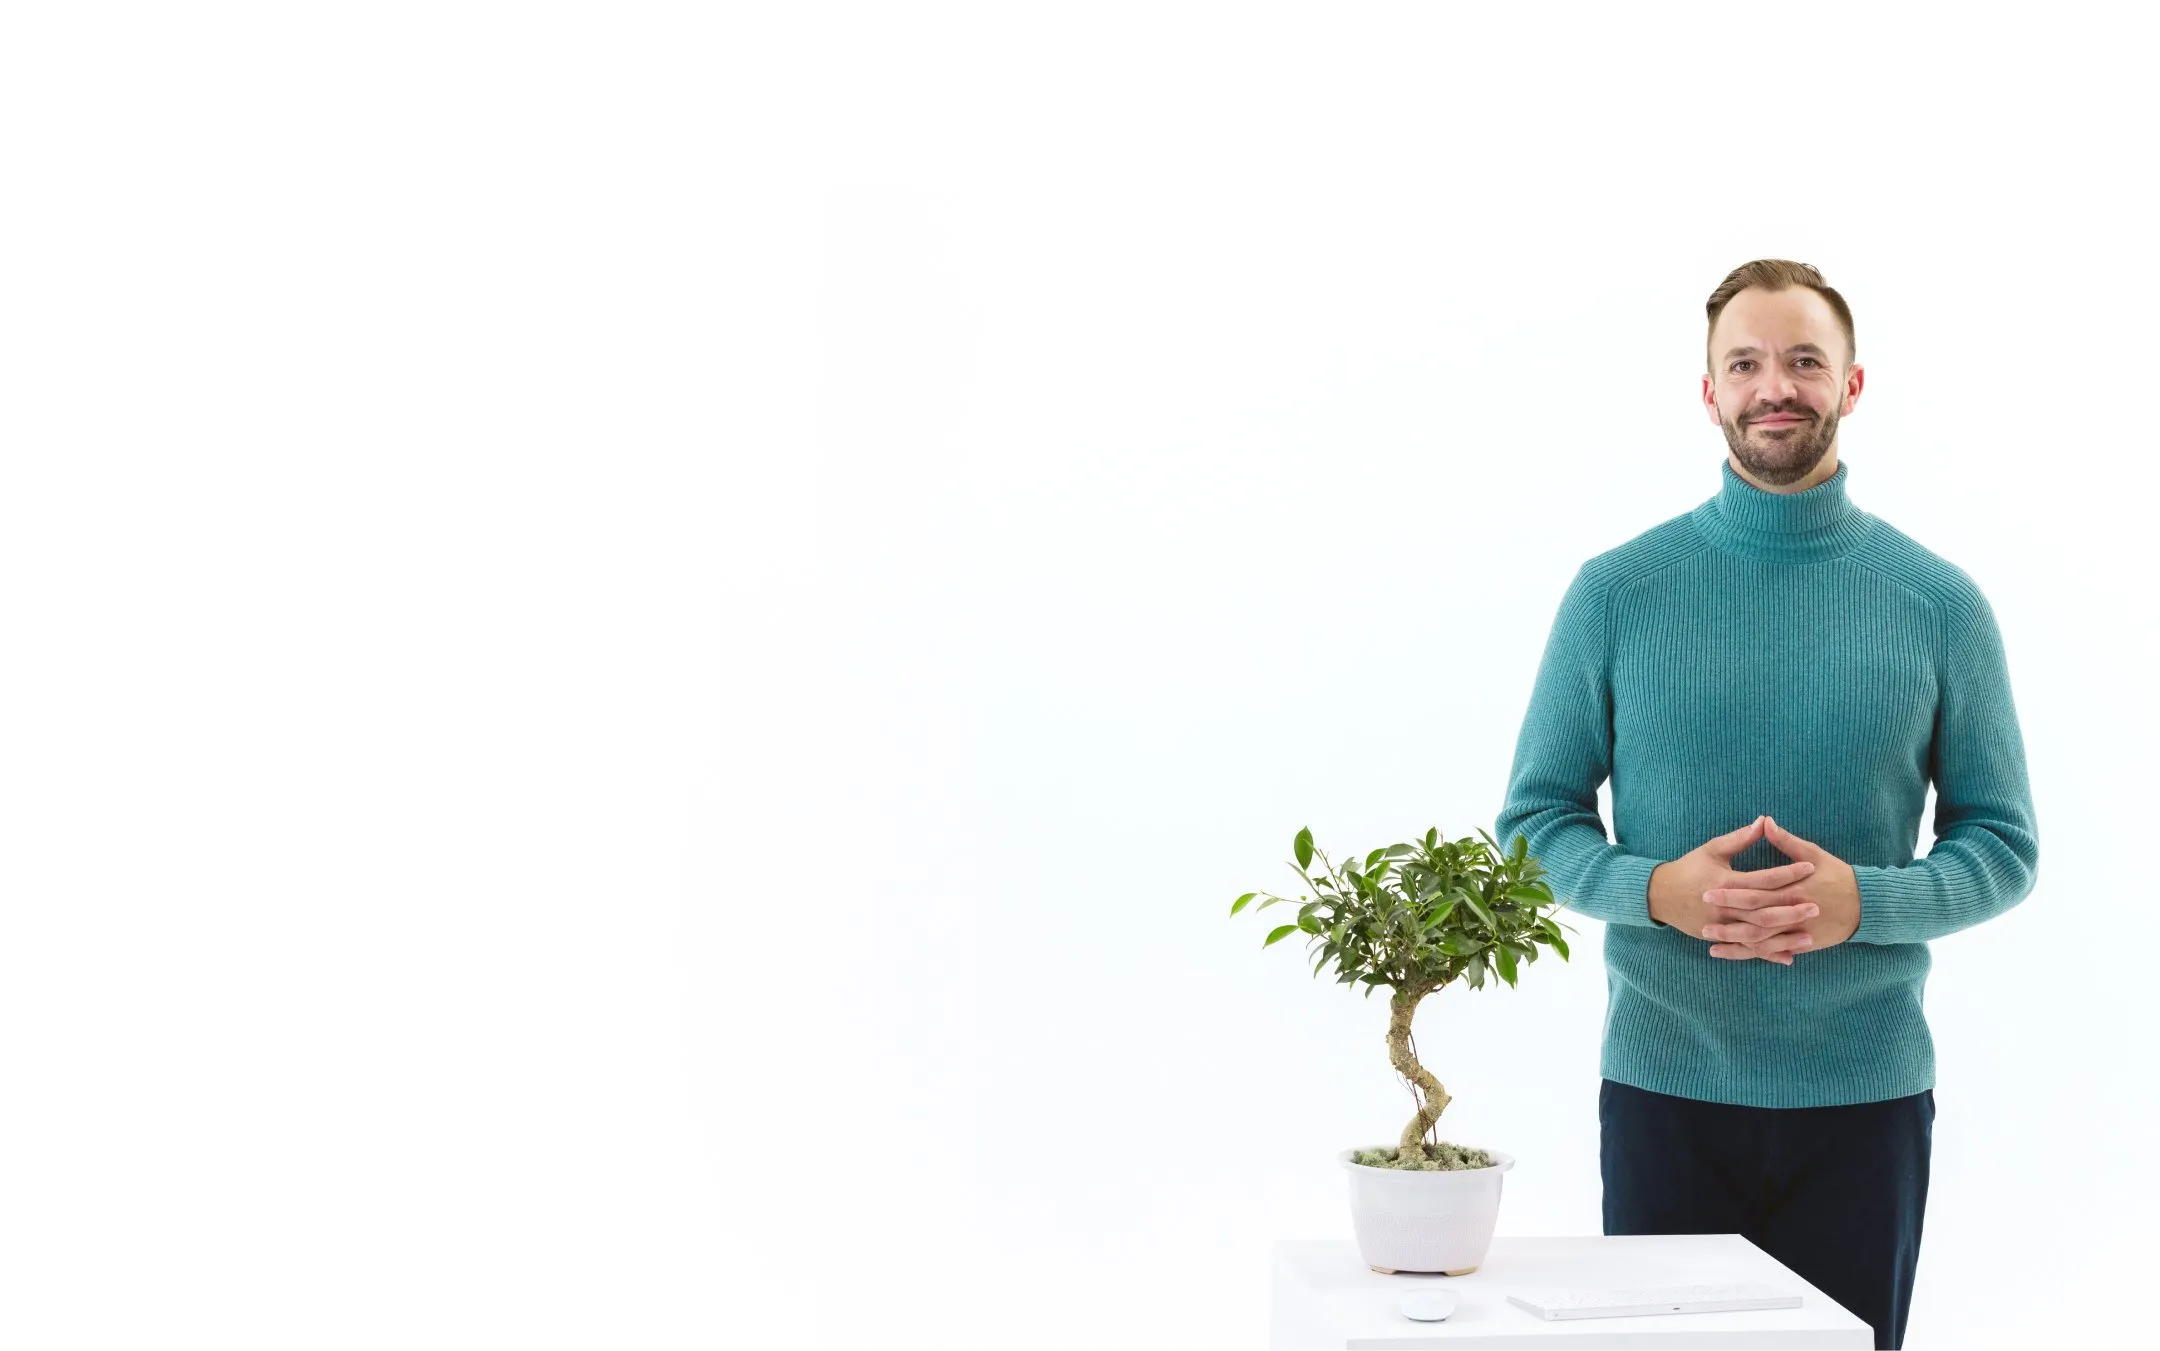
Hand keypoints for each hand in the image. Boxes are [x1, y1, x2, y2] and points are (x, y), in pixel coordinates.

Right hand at [1649, 816, 1818, 964]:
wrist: (1659, 895)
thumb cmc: (1689, 868)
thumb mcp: (1713, 849)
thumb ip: (1741, 838)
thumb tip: (1765, 821)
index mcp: (1724, 882)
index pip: (1762, 879)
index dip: (1787, 873)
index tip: (1810, 868)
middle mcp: (1724, 907)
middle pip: (1763, 910)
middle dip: (1791, 909)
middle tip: (1817, 906)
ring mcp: (1721, 925)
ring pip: (1758, 934)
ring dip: (1784, 937)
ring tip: (1809, 936)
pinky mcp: (1719, 937)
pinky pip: (1747, 948)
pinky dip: (1767, 954)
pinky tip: (1788, 956)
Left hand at [1701, 816, 1860, 959]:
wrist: (1868, 904)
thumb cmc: (1839, 876)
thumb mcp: (1815, 854)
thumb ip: (1787, 842)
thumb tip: (1765, 821)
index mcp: (1793, 888)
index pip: (1756, 891)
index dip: (1731, 892)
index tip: (1707, 889)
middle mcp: (1794, 912)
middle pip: (1755, 919)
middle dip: (1727, 921)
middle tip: (1702, 920)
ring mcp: (1799, 931)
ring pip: (1762, 941)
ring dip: (1735, 942)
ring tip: (1710, 942)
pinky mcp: (1803, 943)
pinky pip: (1774, 951)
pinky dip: (1754, 955)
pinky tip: (1734, 954)